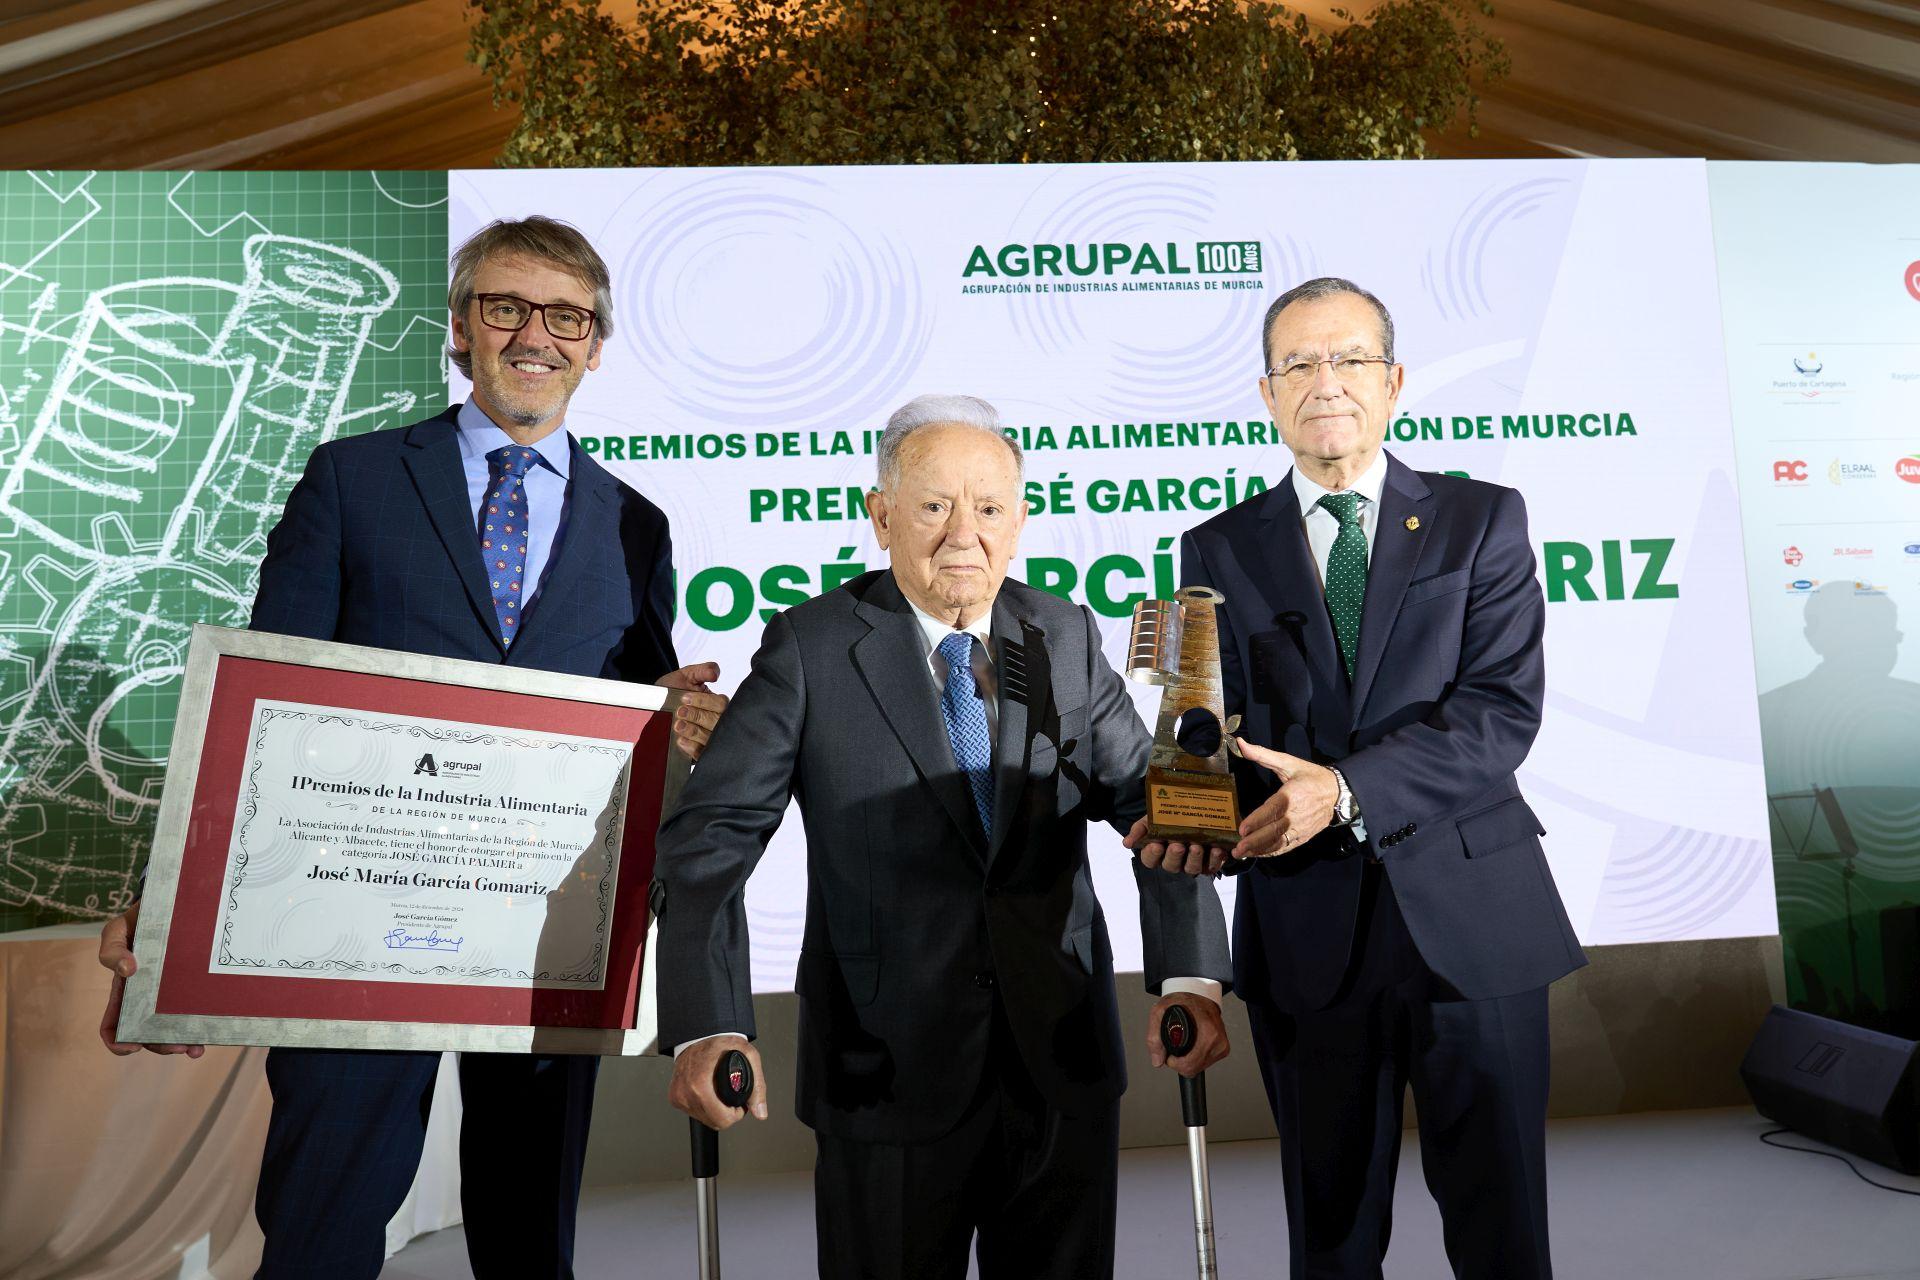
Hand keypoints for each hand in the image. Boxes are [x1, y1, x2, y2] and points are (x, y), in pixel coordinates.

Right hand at [97, 902, 203, 1057]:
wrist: (175, 902)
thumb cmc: (140, 918)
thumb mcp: (118, 929)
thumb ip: (112, 948)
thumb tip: (126, 970)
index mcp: (126, 990)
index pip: (114, 1025)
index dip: (118, 1042)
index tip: (131, 1047)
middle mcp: (149, 997)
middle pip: (149, 1033)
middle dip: (161, 1045)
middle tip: (179, 1046)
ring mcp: (174, 993)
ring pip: (175, 1028)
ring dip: (183, 1042)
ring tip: (196, 1047)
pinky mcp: (196, 986)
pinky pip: (198, 1010)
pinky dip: (202, 1025)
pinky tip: (211, 1032)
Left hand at [657, 662, 728, 760]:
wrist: (654, 707)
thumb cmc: (673, 690)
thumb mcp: (686, 676)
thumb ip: (702, 671)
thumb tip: (715, 674)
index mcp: (717, 703)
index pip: (720, 704)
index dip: (704, 701)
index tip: (685, 698)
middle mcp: (717, 721)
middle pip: (717, 722)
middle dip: (697, 716)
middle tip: (680, 712)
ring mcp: (710, 738)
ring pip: (710, 738)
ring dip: (693, 732)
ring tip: (677, 726)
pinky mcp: (700, 752)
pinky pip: (702, 754)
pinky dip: (692, 748)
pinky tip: (681, 741)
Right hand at [668, 1035, 767, 1130]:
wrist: (699, 1034)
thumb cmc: (720, 1042)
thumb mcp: (748, 1057)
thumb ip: (757, 1087)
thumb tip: (760, 1112)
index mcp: (699, 1084)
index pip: (721, 1119)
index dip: (736, 1114)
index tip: (739, 1104)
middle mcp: (685, 1092)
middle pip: (713, 1122)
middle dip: (726, 1113)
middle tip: (731, 1097)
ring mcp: (678, 1095)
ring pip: (703, 1119)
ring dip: (714, 1111)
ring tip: (719, 1092)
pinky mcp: (674, 1097)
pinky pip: (693, 1112)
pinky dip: (703, 1106)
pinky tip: (708, 1092)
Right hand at [1122, 818, 1231, 875]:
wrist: (1193, 806)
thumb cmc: (1168, 814)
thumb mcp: (1151, 818)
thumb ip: (1139, 829)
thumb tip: (1126, 843)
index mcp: (1157, 852)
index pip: (1150, 860)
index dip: (1152, 854)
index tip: (1156, 844)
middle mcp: (1174, 860)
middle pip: (1171, 866)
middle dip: (1174, 856)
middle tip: (1178, 845)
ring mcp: (1191, 862)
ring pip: (1191, 869)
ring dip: (1194, 859)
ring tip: (1197, 846)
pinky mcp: (1209, 862)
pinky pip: (1212, 866)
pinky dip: (1215, 860)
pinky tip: (1217, 849)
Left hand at [1147, 993, 1228, 1077]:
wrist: (1198, 993)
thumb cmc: (1181, 1001)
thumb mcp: (1159, 1012)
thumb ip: (1154, 1038)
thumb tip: (1157, 1061)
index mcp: (1207, 1031)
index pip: (1189, 1064)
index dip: (1174, 1062)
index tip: (1169, 1054)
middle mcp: (1217, 1039)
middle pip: (1194, 1069)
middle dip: (1180, 1062)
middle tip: (1176, 1047)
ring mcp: (1222, 1044)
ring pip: (1200, 1067)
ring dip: (1189, 1061)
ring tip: (1185, 1043)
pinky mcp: (1223, 1048)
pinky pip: (1206, 1062)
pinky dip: (1197, 1058)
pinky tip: (1193, 1045)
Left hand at [1233, 741, 1338, 857]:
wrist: (1338, 792)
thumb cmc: (1311, 776)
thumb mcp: (1288, 762)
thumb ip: (1262, 755)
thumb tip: (1240, 744)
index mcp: (1291, 796)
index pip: (1271, 811)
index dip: (1256, 821)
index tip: (1242, 829)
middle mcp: (1296, 815)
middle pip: (1273, 832)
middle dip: (1253, 842)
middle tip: (1237, 849)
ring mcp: (1301, 828)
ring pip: (1278, 843)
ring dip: (1260, 850)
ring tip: (1243, 853)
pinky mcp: (1304, 836)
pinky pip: (1286, 847)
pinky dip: (1272, 852)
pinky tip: (1259, 854)